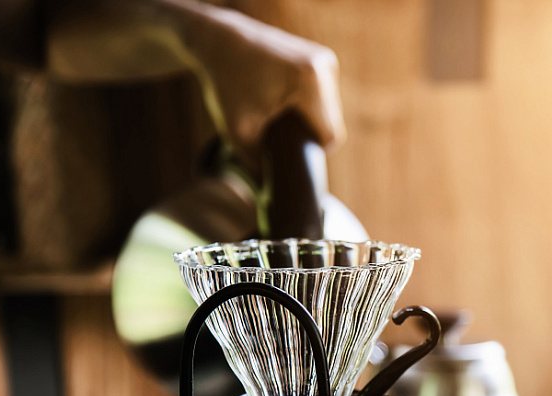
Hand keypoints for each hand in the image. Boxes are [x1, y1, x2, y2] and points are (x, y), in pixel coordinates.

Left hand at [191, 8, 345, 168]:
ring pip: (331, 110)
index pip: (330, 136)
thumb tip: (270, 198)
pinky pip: (326, 95)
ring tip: (280, 116)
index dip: (312, 153)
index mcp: (309, 82)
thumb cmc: (226, 85)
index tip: (289, 154)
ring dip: (311, 119)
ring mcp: (324, 59)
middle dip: (309, 135)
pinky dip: (310, 104)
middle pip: (332, 123)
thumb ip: (257, 166)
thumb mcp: (238, 132)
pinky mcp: (321, 57)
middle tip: (279, 136)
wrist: (219, 42)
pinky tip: (286, 102)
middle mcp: (323, 67)